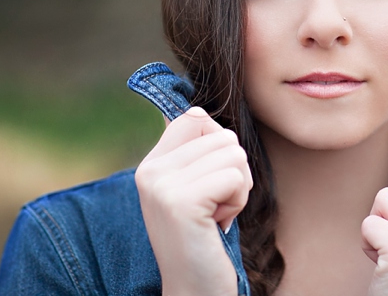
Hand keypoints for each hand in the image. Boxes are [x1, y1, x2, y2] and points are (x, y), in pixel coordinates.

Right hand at [135, 107, 252, 295]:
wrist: (195, 290)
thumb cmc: (205, 237)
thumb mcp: (194, 188)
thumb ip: (195, 152)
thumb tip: (199, 110)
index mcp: (151, 164)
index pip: (196, 116)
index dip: (219, 146)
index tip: (208, 184)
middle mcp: (150, 171)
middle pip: (223, 135)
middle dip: (233, 172)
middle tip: (214, 207)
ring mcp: (162, 186)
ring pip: (234, 153)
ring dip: (237, 188)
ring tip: (215, 215)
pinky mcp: (181, 202)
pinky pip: (235, 177)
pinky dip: (237, 201)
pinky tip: (217, 224)